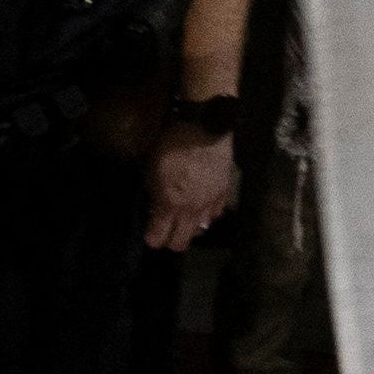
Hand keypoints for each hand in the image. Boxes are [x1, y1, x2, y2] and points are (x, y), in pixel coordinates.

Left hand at [147, 134, 237, 250]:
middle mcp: (190, 212)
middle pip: (180, 243)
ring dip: (190, 227)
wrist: (204, 130)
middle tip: (166, 232)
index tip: (150, 235)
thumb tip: (155, 204)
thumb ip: (153, 192)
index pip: (158, 237)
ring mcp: (209, 205)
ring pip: (200, 230)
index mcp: (169, 206)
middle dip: (171, 241)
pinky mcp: (224, 194)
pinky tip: (203, 206)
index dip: (152, 239)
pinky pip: (215, 214)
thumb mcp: (151, 169)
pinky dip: (207, 214)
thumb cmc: (171, 146)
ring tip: (185, 217)